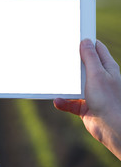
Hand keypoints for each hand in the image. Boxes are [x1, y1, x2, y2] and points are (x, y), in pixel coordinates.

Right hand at [54, 39, 120, 159]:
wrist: (111, 128)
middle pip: (82, 66)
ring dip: (64, 86)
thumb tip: (85, 42)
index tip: (72, 38)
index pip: (96, 49)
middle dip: (70, 64)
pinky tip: (58, 101)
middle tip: (58, 58)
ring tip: (55, 82)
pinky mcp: (84, 106)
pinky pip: (69, 102)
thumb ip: (90, 58)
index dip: (85, 42)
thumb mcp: (97, 74)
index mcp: (107, 68)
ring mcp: (91, 92)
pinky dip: (63, 101)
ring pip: (74, 84)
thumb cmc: (108, 100)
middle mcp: (99, 79)